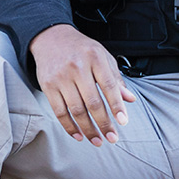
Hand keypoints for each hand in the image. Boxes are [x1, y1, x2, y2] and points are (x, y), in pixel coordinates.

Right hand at [29, 24, 135, 146]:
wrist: (51, 37)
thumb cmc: (81, 49)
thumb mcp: (102, 56)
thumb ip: (116, 78)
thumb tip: (130, 99)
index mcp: (95, 58)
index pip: (109, 86)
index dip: (117, 106)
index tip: (123, 122)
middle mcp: (78, 67)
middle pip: (93, 102)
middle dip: (104, 123)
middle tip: (112, 137)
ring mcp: (61, 77)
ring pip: (76, 110)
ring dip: (88, 129)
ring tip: (97, 140)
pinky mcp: (48, 86)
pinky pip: (59, 111)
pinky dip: (69, 126)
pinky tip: (78, 135)